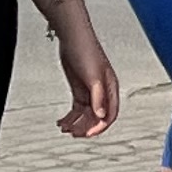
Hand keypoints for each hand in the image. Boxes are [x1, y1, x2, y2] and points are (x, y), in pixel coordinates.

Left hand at [55, 18, 119, 136]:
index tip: (87, 134)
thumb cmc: (86, 50)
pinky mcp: (80, 89)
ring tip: (64, 128)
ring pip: (85, 115)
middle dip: (85, 127)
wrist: (72, 37)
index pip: (110, 114)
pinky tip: (61, 121)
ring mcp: (90, 91)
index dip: (100, 127)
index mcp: (110, 88)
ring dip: (76, 124)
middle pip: (97, 117)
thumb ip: (98, 96)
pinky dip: (70, 117)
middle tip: (73, 134)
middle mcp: (102, 91)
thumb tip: (102, 115)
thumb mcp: (93, 76)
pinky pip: (77, 109)